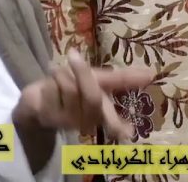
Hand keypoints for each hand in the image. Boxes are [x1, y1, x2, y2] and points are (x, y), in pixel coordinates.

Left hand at [13, 49, 153, 140]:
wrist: (36, 98)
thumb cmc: (70, 88)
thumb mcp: (96, 80)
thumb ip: (120, 79)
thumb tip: (151, 74)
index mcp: (101, 113)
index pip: (114, 121)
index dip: (120, 124)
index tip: (128, 132)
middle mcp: (86, 121)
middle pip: (92, 97)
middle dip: (83, 73)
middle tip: (73, 54)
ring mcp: (66, 121)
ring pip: (69, 89)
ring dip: (61, 74)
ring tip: (56, 71)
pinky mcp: (47, 116)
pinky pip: (51, 90)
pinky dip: (49, 81)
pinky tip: (46, 85)